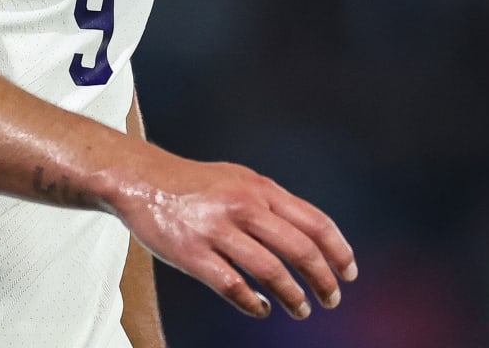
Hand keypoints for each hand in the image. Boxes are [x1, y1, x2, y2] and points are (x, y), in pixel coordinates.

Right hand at [107, 149, 355, 320]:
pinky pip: (232, 287)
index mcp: (259, 189)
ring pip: (271, 272)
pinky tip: (259, 309)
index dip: (338, 251)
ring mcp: (217, 230)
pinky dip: (252, 303)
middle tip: (331, 299)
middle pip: (300, 250)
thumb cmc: (192, 183)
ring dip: (293, 297)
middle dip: (323, 280)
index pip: (314, 222)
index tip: (349, 273)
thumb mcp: (238, 179)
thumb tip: (308, 233)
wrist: (139, 179)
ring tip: (301, 309)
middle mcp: (243, 207)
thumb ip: (271, 202)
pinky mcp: (193, 254)